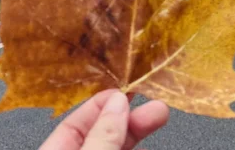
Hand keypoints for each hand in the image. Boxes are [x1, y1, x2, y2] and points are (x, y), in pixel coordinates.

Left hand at [39, 90, 168, 149]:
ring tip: (159, 118)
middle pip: (102, 135)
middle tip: (157, 107)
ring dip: (138, 133)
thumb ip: (102, 137)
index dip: (102, 104)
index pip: (74, 123)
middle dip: (130, 119)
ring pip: (118, 149)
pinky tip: (150, 146)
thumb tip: (117, 103)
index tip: (127, 91)